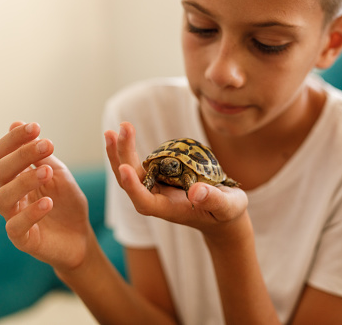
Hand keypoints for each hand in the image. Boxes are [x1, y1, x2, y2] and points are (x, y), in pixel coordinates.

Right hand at [0, 122, 89, 270]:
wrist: (81, 237)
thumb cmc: (67, 204)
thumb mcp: (59, 175)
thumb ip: (42, 155)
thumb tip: (16, 123)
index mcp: (17, 177)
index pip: (4, 154)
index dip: (15, 139)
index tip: (35, 127)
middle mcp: (10, 195)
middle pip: (1, 172)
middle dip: (22, 155)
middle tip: (48, 144)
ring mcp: (13, 217)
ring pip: (3, 198)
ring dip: (24, 181)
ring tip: (46, 172)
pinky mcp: (22, 239)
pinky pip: (16, 226)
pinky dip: (30, 213)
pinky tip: (48, 202)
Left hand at [104, 122, 248, 238]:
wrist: (223, 212)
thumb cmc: (226, 212)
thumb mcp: (227, 207)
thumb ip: (213, 200)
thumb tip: (196, 191)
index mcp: (169, 209)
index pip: (144, 202)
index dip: (132, 187)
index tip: (123, 168)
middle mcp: (157, 199)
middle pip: (130, 181)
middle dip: (120, 158)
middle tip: (114, 132)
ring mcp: (156, 186)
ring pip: (131, 170)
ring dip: (121, 150)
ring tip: (115, 129)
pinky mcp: (160, 175)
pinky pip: (140, 163)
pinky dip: (130, 148)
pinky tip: (125, 132)